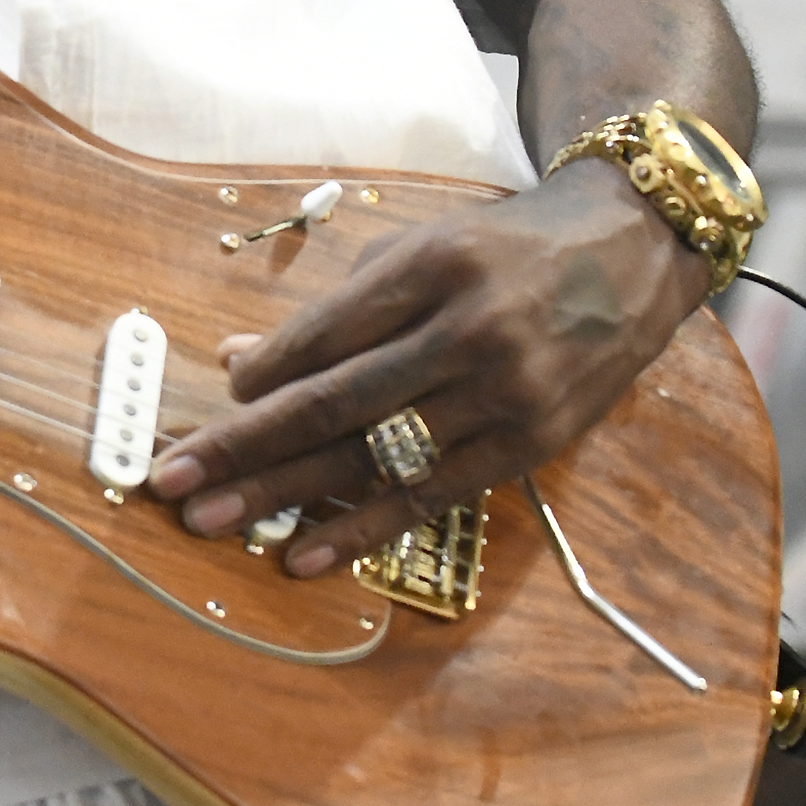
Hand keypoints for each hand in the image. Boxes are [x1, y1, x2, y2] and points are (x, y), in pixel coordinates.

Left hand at [142, 162, 708, 576]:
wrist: (633, 250)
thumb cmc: (506, 249)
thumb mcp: (420, 250)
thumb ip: (335, 308)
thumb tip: (238, 358)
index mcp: (430, 269)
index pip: (323, 335)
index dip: (259, 377)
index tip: (209, 405)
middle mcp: (466, 332)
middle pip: (334, 402)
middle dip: (243, 446)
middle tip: (172, 480)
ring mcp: (503, 393)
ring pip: (374, 456)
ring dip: (283, 495)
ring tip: (213, 522)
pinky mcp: (533, 443)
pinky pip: (431, 497)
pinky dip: (361, 529)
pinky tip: (304, 556)